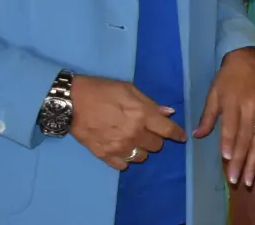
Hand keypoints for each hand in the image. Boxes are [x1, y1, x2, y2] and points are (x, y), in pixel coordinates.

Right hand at [68, 75, 186, 170]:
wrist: (72, 101)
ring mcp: (119, 147)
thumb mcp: (129, 89)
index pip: (168, 130)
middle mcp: (134, 133)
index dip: (177, 134)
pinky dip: (126, 159)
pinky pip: (123, 165)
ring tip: (134, 141)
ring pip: (142, 157)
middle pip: (156, 146)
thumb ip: (150, 103)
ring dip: (142, 149)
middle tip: (147, 131)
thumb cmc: (102, 90)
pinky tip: (122, 150)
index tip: (181, 137)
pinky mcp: (105, 155)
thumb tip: (168, 112)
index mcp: (142, 115)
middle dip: (155, 138)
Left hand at [194, 47, 254, 187]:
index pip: (232, 127)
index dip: (230, 143)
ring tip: (249, 180)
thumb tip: (197, 135)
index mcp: (234, 102)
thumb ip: (207, 116)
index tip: (227, 160)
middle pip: (247, 138)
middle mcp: (252, 109)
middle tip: (234, 179)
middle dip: (241, 161)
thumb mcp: (214, 93)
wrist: (251, 61)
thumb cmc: (228, 78)